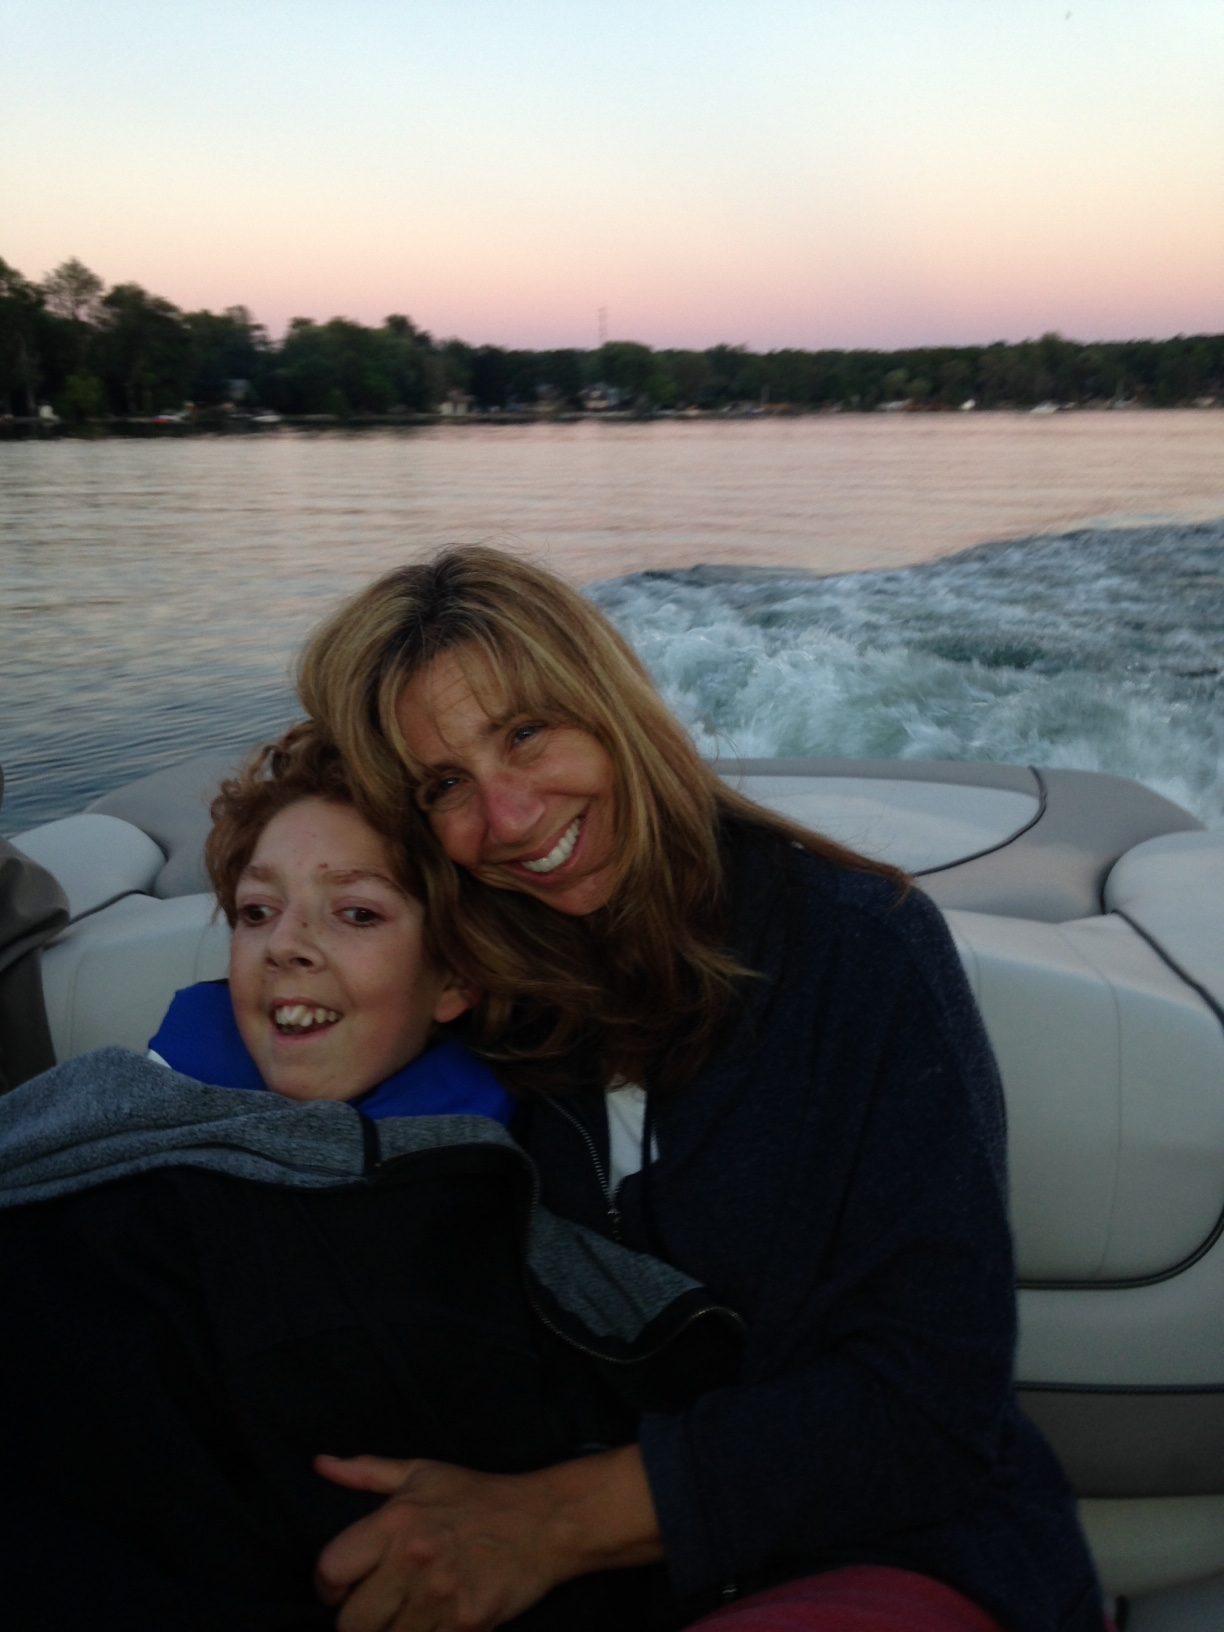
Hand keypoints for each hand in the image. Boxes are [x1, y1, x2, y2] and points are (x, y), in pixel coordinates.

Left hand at [314, 1445, 661, 1631]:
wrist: (543, 1520)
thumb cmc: (477, 1496)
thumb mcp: (421, 1472)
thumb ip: (365, 1471)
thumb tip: (320, 1464)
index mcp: (397, 1519)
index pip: (330, 1569)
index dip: (329, 1585)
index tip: (343, 1586)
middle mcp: (414, 1557)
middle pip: (351, 1624)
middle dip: (359, 1621)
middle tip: (379, 1608)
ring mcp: (441, 1595)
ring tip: (410, 1614)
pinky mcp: (468, 1624)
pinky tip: (437, 1622)